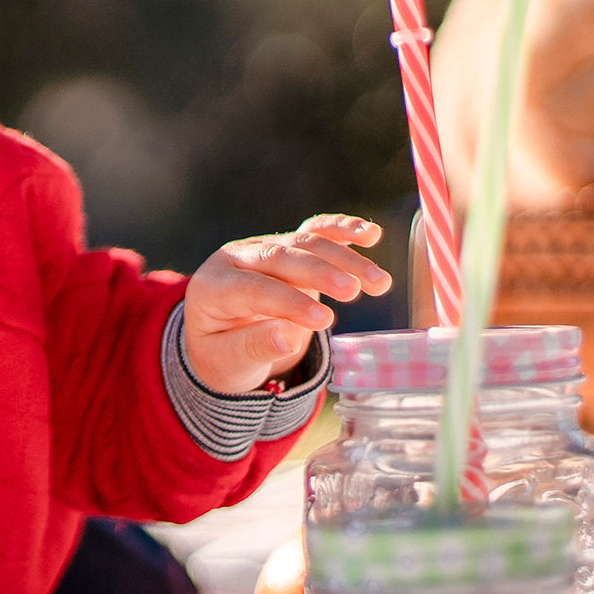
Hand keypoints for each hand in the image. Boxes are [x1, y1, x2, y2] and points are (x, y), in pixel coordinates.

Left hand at [181, 214, 389, 394]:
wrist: (220, 339)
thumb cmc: (222, 354)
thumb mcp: (228, 363)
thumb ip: (253, 348)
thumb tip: (287, 338)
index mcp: (213, 287)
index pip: (253, 288)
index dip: (289, 302)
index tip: (323, 321)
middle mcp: (236, 259)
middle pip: (280, 257)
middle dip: (319, 272)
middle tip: (353, 291)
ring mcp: (263, 248)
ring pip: (305, 243)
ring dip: (345, 259)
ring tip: (380, 283)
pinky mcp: (287, 247)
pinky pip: (314, 232)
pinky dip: (342, 230)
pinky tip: (371, 233)